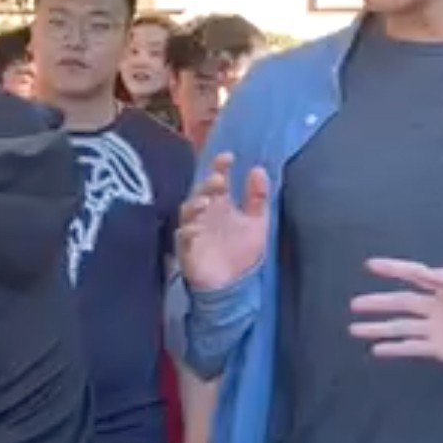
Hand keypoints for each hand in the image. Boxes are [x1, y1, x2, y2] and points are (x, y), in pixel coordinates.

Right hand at [174, 153, 270, 290]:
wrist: (232, 285)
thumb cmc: (241, 252)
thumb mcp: (256, 224)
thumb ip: (257, 198)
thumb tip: (259, 169)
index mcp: (221, 203)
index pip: (218, 179)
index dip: (220, 167)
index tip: (228, 157)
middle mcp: (205, 212)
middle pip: (201, 192)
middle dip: (207, 185)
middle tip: (218, 180)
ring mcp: (194, 228)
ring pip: (187, 211)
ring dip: (195, 204)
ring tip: (206, 202)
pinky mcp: (186, 248)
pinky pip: (183, 237)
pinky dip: (188, 231)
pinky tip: (195, 229)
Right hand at [349, 258, 442, 377]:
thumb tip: (429, 271)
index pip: (414, 275)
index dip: (393, 269)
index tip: (370, 265)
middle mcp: (437, 307)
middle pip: (401, 302)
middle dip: (378, 303)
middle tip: (354, 305)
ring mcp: (436, 329)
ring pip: (400, 326)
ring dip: (379, 327)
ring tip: (355, 329)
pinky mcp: (439, 349)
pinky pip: (411, 347)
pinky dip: (394, 348)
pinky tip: (376, 350)